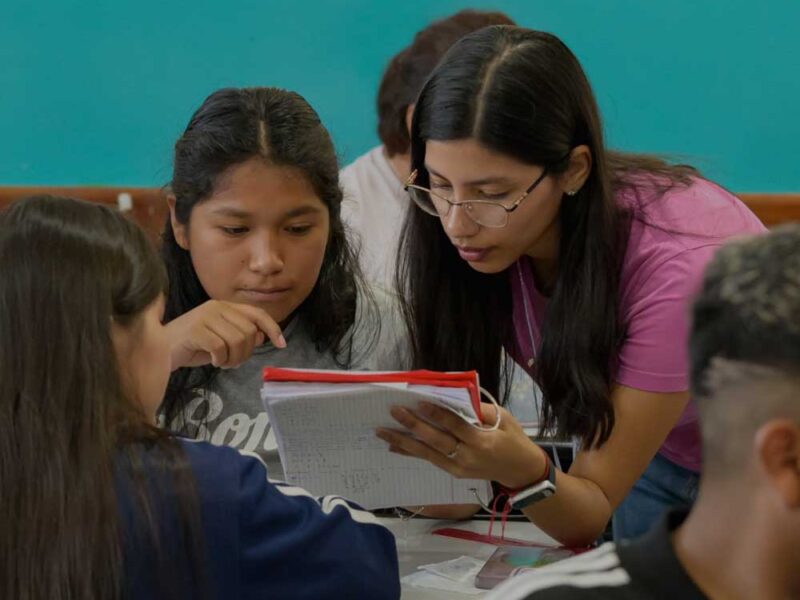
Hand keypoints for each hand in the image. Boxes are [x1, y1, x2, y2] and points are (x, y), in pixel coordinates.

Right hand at [165, 300, 285, 369]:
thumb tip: (262, 337)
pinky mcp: (196, 329)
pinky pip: (221, 348)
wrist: (161, 350)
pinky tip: (214, 361)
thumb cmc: (193, 346)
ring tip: (223, 362)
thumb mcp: (222, 341)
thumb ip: (242, 336)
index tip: (282, 344)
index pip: (257, 313)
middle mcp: (216, 307)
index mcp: (225, 306)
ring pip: (238, 340)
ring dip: (234, 358)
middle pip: (250, 332)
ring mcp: (206, 316)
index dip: (273, 328)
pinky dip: (221, 360)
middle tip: (233, 361)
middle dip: (247, 352)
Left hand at [376, 402, 546, 489]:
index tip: (419, 403)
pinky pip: (429, 460)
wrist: (520, 471)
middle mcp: (468, 457)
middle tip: (394, 412)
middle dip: (413, 425)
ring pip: (427, 453)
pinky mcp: (454, 472)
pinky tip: (394, 446)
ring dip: (402, 441)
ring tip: (382, 431)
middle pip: (436, 440)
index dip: (437, 414)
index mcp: (482, 441)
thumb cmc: (512, 438)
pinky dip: (411, 453)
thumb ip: (479, 410)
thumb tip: (452, 398)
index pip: (455, 426)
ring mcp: (459, 467)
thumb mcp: (504, 418)